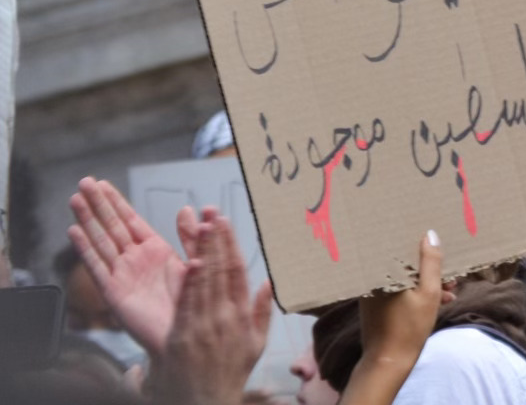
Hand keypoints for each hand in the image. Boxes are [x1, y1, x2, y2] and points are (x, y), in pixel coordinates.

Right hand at [69, 177, 188, 355]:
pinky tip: (74, 231)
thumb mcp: (198, 262)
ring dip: (88, 220)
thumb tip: (192, 208)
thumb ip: (194, 237)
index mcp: (154, 251)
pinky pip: (98, 267)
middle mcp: (135, 260)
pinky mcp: (115, 292)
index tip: (102, 184)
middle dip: (98, 204)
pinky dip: (86, 249)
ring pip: (102, 242)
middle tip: (84, 181)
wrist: (187, 334)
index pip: (130, 220)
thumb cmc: (194, 302)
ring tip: (75, 199)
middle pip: (112, 227)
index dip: (116, 202)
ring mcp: (122, 275)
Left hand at [149, 211, 271, 404]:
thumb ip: (260, 312)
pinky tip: (192, 262)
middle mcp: (225, 317)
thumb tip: (268, 282)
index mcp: (241, 316)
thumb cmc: (229, 374)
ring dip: (203, 252)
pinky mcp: (185, 339)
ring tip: (200, 225)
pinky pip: (188, 306)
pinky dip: (190, 283)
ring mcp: (205, 327)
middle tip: (212, 212)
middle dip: (216, 239)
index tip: (225, 221)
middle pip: (221, 271)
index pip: (237, 272)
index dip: (231, 244)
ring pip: (205, 282)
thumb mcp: (254, 344)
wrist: (205, 403)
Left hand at [343, 230, 441, 404]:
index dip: (424, 247)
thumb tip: (430, 234)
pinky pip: (397, 290)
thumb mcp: (429, 293)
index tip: (441, 251)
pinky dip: (414, 293)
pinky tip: (436, 302)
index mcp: (384, 272)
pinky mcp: (374, 305)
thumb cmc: (410, 327)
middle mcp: (374, 278)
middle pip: (405, 264)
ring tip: (449, 293)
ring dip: (425, 282)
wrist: (388, 362)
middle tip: (451, 278)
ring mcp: (372, 292)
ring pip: (403, 278)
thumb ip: (431, 263)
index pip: (403, 247)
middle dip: (430, 269)